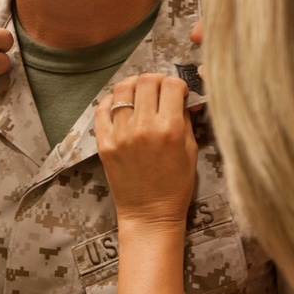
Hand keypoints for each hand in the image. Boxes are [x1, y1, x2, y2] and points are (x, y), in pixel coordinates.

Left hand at [95, 74, 197, 228]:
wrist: (149, 214)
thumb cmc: (176, 185)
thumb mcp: (191, 150)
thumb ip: (184, 119)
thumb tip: (180, 97)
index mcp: (170, 129)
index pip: (171, 85)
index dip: (178, 83)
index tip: (179, 91)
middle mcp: (143, 127)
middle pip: (146, 81)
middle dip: (157, 80)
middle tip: (160, 89)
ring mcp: (120, 134)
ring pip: (123, 89)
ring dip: (134, 85)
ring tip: (140, 93)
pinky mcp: (104, 143)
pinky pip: (103, 109)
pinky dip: (112, 100)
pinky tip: (120, 104)